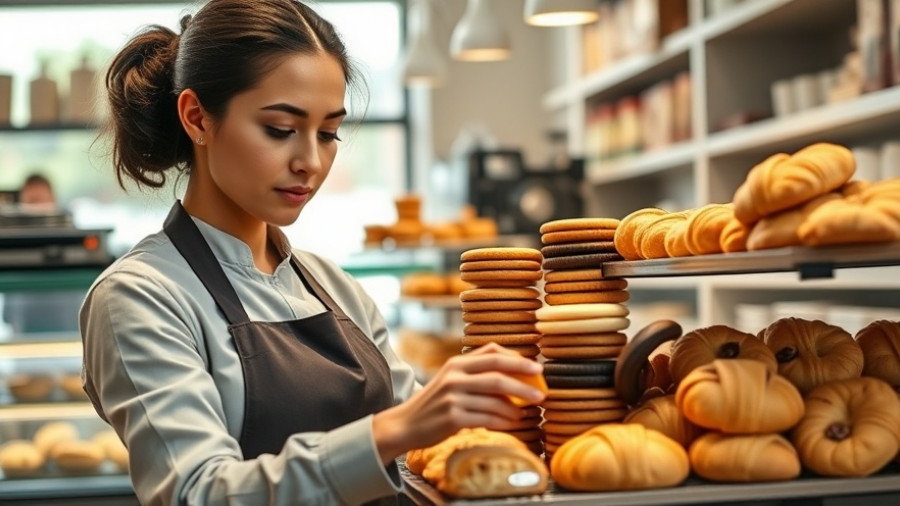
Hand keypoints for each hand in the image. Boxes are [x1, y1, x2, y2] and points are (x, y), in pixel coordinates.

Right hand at [372, 343, 544, 464]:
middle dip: (523, 384)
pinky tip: (511, 423)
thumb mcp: (452, 379)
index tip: (536, 369)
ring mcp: (453, 397)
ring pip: (495, 401)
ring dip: (515, 409)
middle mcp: (454, 376)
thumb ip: (478, 372)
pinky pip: (487, 419)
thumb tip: (516, 376)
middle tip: (541, 393)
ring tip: (524, 413)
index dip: (517, 360)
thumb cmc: (436, 402)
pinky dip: (503, 422)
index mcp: (456, 363)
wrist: (407, 424)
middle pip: (497, 376)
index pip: (492, 354)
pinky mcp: (453, 418)